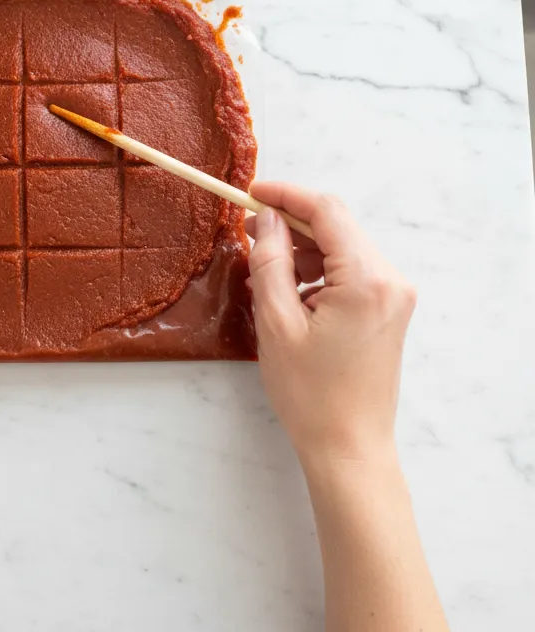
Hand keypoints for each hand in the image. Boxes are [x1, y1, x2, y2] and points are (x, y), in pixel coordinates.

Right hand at [245, 184, 415, 469]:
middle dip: (290, 225)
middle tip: (249, 235)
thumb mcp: (277, 322)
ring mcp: (394, 296)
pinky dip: (317, 273)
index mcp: (367, 280)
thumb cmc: (311, 394)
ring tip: (265, 276)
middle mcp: (390, 280)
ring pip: (341, 248)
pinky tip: (290, 295)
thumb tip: (268, 220)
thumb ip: (271, 261)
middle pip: (336, 227)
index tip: (251, 195)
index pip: (327, 212)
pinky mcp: (388, 310)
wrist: (349, 449)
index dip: (286, 196)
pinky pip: (349, 272)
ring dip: (302, 251)